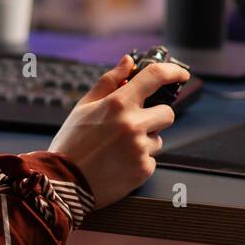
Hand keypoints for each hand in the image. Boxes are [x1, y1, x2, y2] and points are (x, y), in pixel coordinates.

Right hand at [48, 55, 191, 207]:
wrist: (63, 183)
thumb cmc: (71, 143)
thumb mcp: (84, 106)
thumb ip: (109, 81)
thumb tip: (128, 62)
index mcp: (118, 104)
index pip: (155, 77)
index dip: (173, 71)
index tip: (181, 74)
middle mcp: (133, 124)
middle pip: (168, 112)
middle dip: (156, 116)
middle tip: (137, 123)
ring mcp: (140, 148)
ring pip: (159, 138)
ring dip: (146, 140)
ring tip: (119, 148)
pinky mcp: (143, 170)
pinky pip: (151, 159)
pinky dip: (139, 160)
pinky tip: (119, 163)